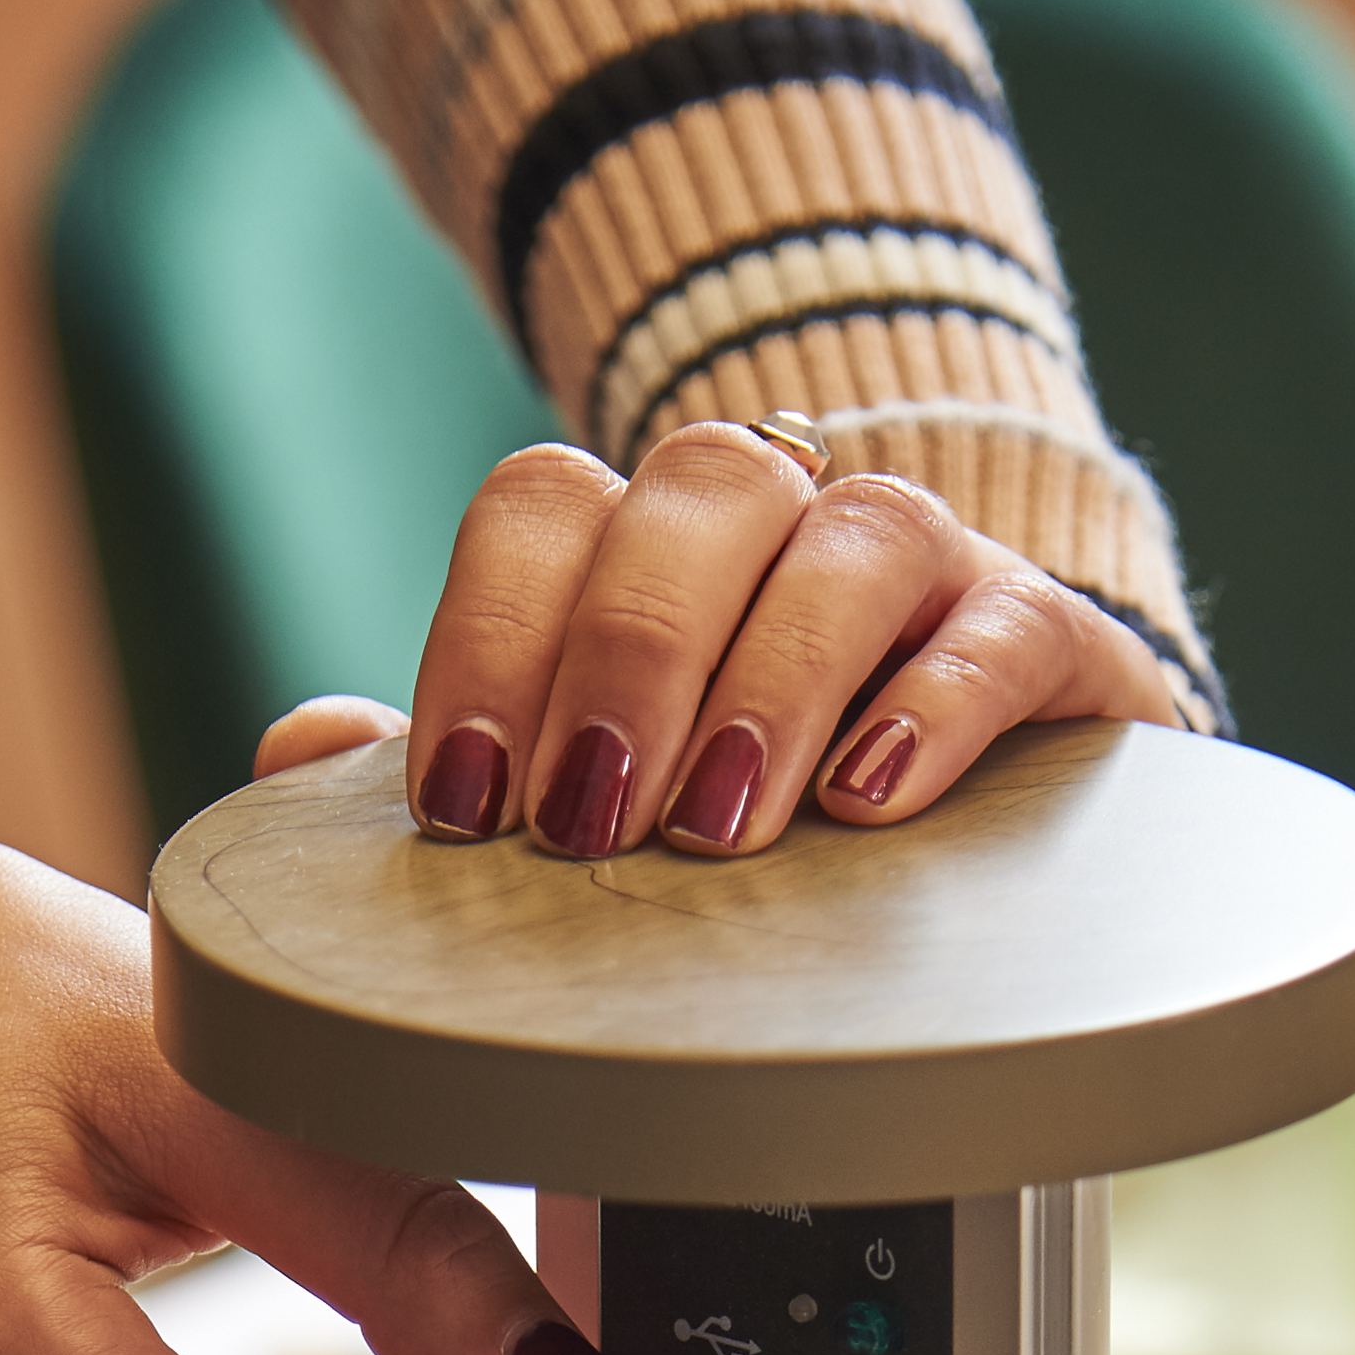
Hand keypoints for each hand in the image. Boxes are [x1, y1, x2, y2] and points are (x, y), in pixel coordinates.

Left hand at [396, 424, 1181, 859]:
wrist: (974, 861)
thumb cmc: (742, 834)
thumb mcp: (594, 805)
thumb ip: (461, 768)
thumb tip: (296, 743)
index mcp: (651, 549)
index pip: (547, 510)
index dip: (491, 641)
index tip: (466, 805)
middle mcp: (788, 524)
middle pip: (696, 492)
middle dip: (625, 660)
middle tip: (591, 826)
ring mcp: (933, 572)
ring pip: (850, 539)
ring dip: (768, 682)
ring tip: (720, 829)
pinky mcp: (1057, 650)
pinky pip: (1008, 629)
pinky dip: (940, 704)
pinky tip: (872, 799)